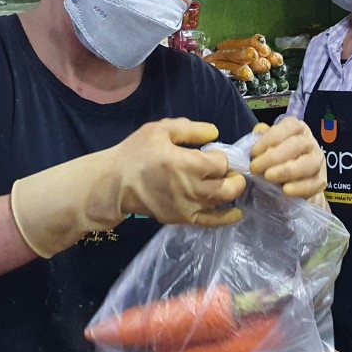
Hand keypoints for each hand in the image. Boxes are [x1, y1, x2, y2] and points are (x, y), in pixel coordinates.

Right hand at [117, 119, 246, 226]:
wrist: (114, 184)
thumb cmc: (136, 153)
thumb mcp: (160, 130)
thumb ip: (191, 129)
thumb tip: (215, 133)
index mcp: (187, 164)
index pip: (221, 162)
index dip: (222, 156)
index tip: (214, 153)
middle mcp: (192, 188)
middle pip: (229, 186)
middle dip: (234, 176)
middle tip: (230, 170)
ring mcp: (188, 207)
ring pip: (222, 202)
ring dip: (230, 192)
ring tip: (227, 183)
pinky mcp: (182, 219)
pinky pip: (211, 221)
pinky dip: (226, 218)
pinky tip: (236, 213)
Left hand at [249, 118, 326, 200]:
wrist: (291, 184)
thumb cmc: (276, 161)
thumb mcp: (266, 146)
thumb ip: (262, 138)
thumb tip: (259, 130)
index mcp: (298, 129)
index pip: (289, 127)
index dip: (270, 138)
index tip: (254, 152)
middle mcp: (310, 142)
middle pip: (297, 144)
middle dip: (274, 156)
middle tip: (255, 167)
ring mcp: (318, 161)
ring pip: (309, 163)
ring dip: (287, 170)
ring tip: (268, 177)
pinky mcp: (321, 180)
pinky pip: (314, 184)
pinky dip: (299, 187)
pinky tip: (285, 190)